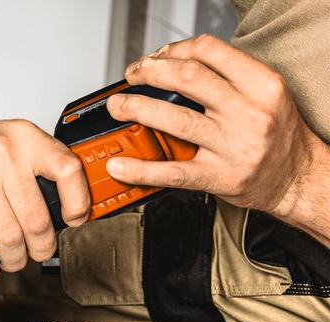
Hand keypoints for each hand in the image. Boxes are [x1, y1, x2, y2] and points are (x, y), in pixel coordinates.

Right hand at [0, 109, 90, 284]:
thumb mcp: (7, 139)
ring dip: (13, 260)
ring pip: (8, 236)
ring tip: (11, 262)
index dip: (78, 202)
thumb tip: (60, 208)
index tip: (73, 222)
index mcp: (23, 138)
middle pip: (37, 218)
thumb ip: (33, 167)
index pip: (67, 170)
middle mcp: (2, 153)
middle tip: (36, 254)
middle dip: (40, 247)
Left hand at [105, 34, 328, 225]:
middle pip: (188, 79)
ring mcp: (233, 146)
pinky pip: (173, 172)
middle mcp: (249, 113)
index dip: (173, 50)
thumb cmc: (277, 135)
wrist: (297, 178)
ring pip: (176, 120)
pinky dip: (141, 169)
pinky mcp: (219, 177)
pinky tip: (120, 165)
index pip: (209, 51)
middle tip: (132, 76)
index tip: (154, 57)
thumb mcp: (264, 94)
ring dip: (138, 109)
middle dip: (150, 73)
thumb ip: (227, 78)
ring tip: (118, 106)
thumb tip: (172, 65)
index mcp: (261, 85)